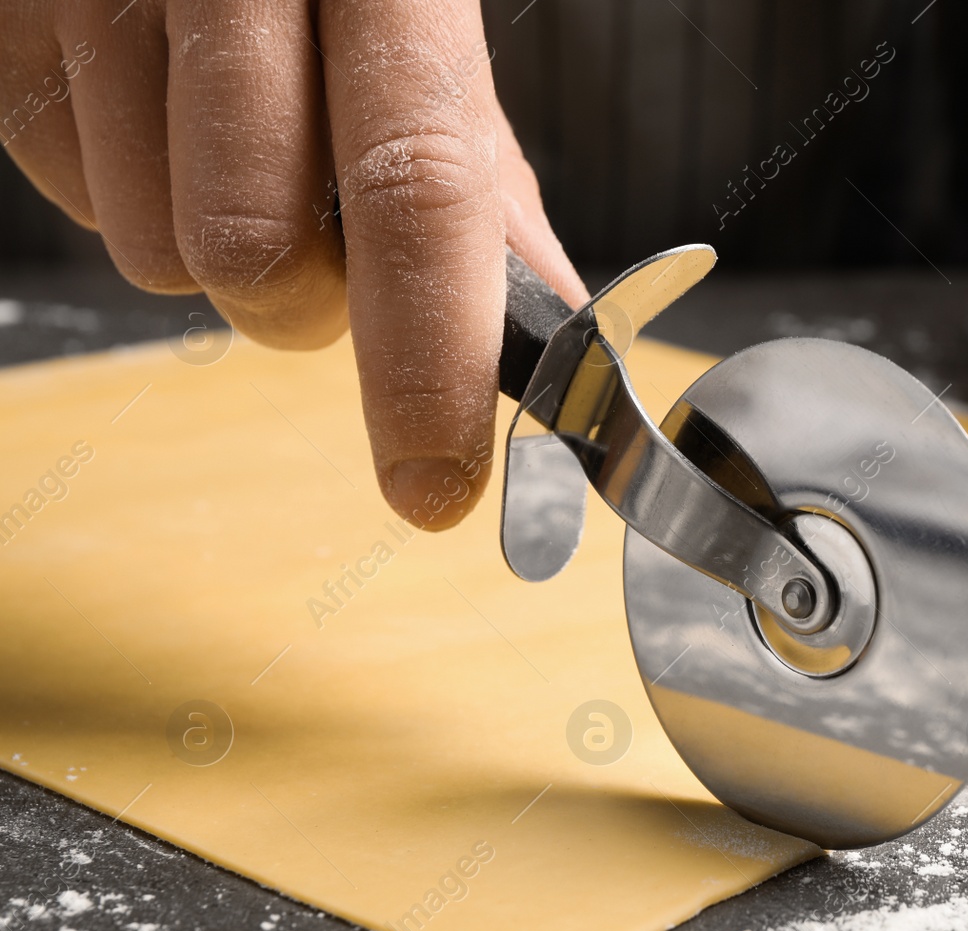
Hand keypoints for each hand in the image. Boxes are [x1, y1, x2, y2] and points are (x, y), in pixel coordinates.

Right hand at [0, 0, 586, 528]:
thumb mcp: (417, 20)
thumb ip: (473, 171)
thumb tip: (549, 316)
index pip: (416, 191)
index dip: (429, 359)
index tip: (435, 482)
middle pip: (254, 252)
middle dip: (303, 305)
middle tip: (323, 242)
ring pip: (153, 253)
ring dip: (211, 247)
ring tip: (233, 143)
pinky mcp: (4, 17)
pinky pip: (69, 197)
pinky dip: (128, 192)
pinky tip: (159, 116)